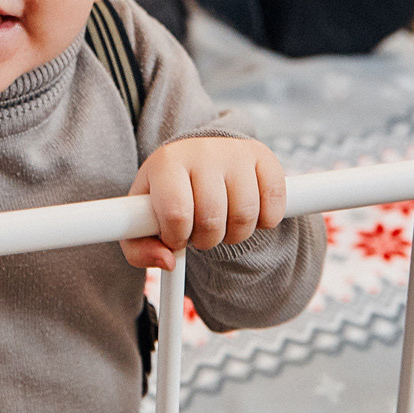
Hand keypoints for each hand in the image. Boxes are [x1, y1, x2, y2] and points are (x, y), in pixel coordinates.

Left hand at [121, 137, 287, 270]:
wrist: (197, 157)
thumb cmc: (168, 193)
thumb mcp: (142, 219)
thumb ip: (139, 249)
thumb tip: (167, 261)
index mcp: (166, 162)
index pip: (177, 213)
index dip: (177, 237)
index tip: (176, 235)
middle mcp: (202, 151)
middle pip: (212, 219)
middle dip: (205, 239)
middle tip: (199, 232)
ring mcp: (236, 152)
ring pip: (245, 216)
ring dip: (234, 233)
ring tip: (222, 222)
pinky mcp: (264, 157)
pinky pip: (273, 205)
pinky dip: (265, 221)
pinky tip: (248, 214)